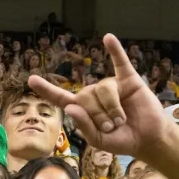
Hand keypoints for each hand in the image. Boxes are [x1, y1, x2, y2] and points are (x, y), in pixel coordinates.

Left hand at [27, 34, 164, 156]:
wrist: (147, 138)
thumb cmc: (121, 140)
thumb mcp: (98, 140)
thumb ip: (84, 126)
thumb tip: (70, 107)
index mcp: (83, 109)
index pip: (61, 98)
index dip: (47, 90)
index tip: (32, 79)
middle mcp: (94, 94)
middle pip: (85, 97)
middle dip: (99, 116)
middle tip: (112, 127)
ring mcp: (110, 85)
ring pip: (103, 90)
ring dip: (113, 109)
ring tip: (121, 120)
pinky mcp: (128, 79)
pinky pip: (120, 62)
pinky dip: (115, 50)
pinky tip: (108, 38)